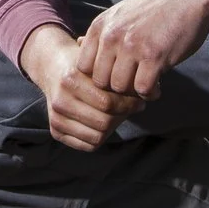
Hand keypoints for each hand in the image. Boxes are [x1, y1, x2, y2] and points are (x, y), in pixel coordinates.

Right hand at [18, 24, 146, 151]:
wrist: (53, 67)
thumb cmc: (86, 65)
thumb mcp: (102, 62)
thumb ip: (126, 76)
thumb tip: (155, 92)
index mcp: (71, 80)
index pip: (108, 103)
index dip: (129, 104)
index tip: (139, 99)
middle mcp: (60, 100)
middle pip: (104, 122)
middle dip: (122, 116)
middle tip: (131, 108)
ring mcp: (55, 117)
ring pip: (97, 136)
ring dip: (113, 128)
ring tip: (118, 115)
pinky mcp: (55, 131)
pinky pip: (88, 145)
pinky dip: (101, 137)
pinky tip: (104, 123)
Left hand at [76, 0, 208, 104]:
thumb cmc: (155, 9)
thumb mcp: (119, 14)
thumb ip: (101, 33)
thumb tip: (77, 45)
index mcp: (100, 26)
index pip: (82, 66)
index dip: (97, 78)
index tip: (114, 78)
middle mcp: (111, 36)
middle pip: (99, 81)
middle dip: (115, 89)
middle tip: (131, 87)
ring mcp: (132, 46)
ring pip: (119, 87)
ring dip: (133, 92)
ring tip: (145, 86)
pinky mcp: (154, 56)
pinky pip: (142, 89)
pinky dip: (150, 93)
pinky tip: (157, 87)